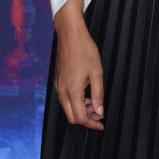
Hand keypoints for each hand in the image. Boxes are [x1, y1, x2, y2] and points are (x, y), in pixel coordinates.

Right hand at [54, 0, 104, 129]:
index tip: (101, 123)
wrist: (70, 35)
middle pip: (71, 117)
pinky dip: (75, 101)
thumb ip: (98, 94)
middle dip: (86, 119)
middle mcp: (62, 91)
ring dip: (81, 109)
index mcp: (73, 91)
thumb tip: (99, 111)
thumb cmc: (85, 50)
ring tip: (94, 102)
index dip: (92, 124)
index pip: (80, 117)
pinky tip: (86, 93)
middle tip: (99, 115)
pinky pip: (65, 98)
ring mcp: (58, 86)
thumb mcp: (97, 72)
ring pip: (68, 108)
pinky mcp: (58, 81)